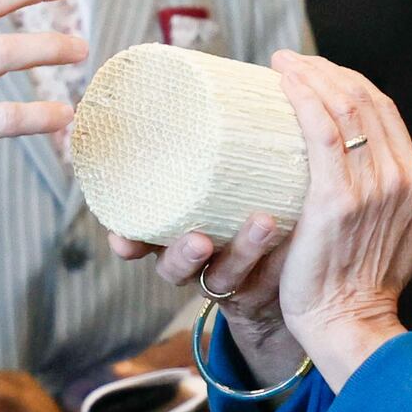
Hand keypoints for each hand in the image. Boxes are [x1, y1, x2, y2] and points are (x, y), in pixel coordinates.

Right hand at [107, 208, 307, 383]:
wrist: (275, 285)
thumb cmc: (234, 228)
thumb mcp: (216, 212)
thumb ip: (210, 192)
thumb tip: (186, 113)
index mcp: (175, 240)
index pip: (143, 240)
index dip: (131, 243)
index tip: (121, 242)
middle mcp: (195, 268)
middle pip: (174, 266)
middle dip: (181, 254)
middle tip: (199, 241)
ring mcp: (227, 286)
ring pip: (223, 276)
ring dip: (241, 250)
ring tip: (265, 223)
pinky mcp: (259, 297)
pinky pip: (264, 282)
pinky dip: (276, 262)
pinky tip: (290, 239)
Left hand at [267, 52, 411, 387]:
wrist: (350, 322)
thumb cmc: (374, 282)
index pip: (384, 108)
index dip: (350, 80)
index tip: (317, 68)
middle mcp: (397, 176)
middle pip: (362, 100)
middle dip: (326, 70)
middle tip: (293, 60)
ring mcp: (368, 187)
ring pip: (342, 108)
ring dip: (311, 76)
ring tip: (283, 63)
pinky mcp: (335, 199)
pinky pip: (322, 133)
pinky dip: (304, 99)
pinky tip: (284, 82)